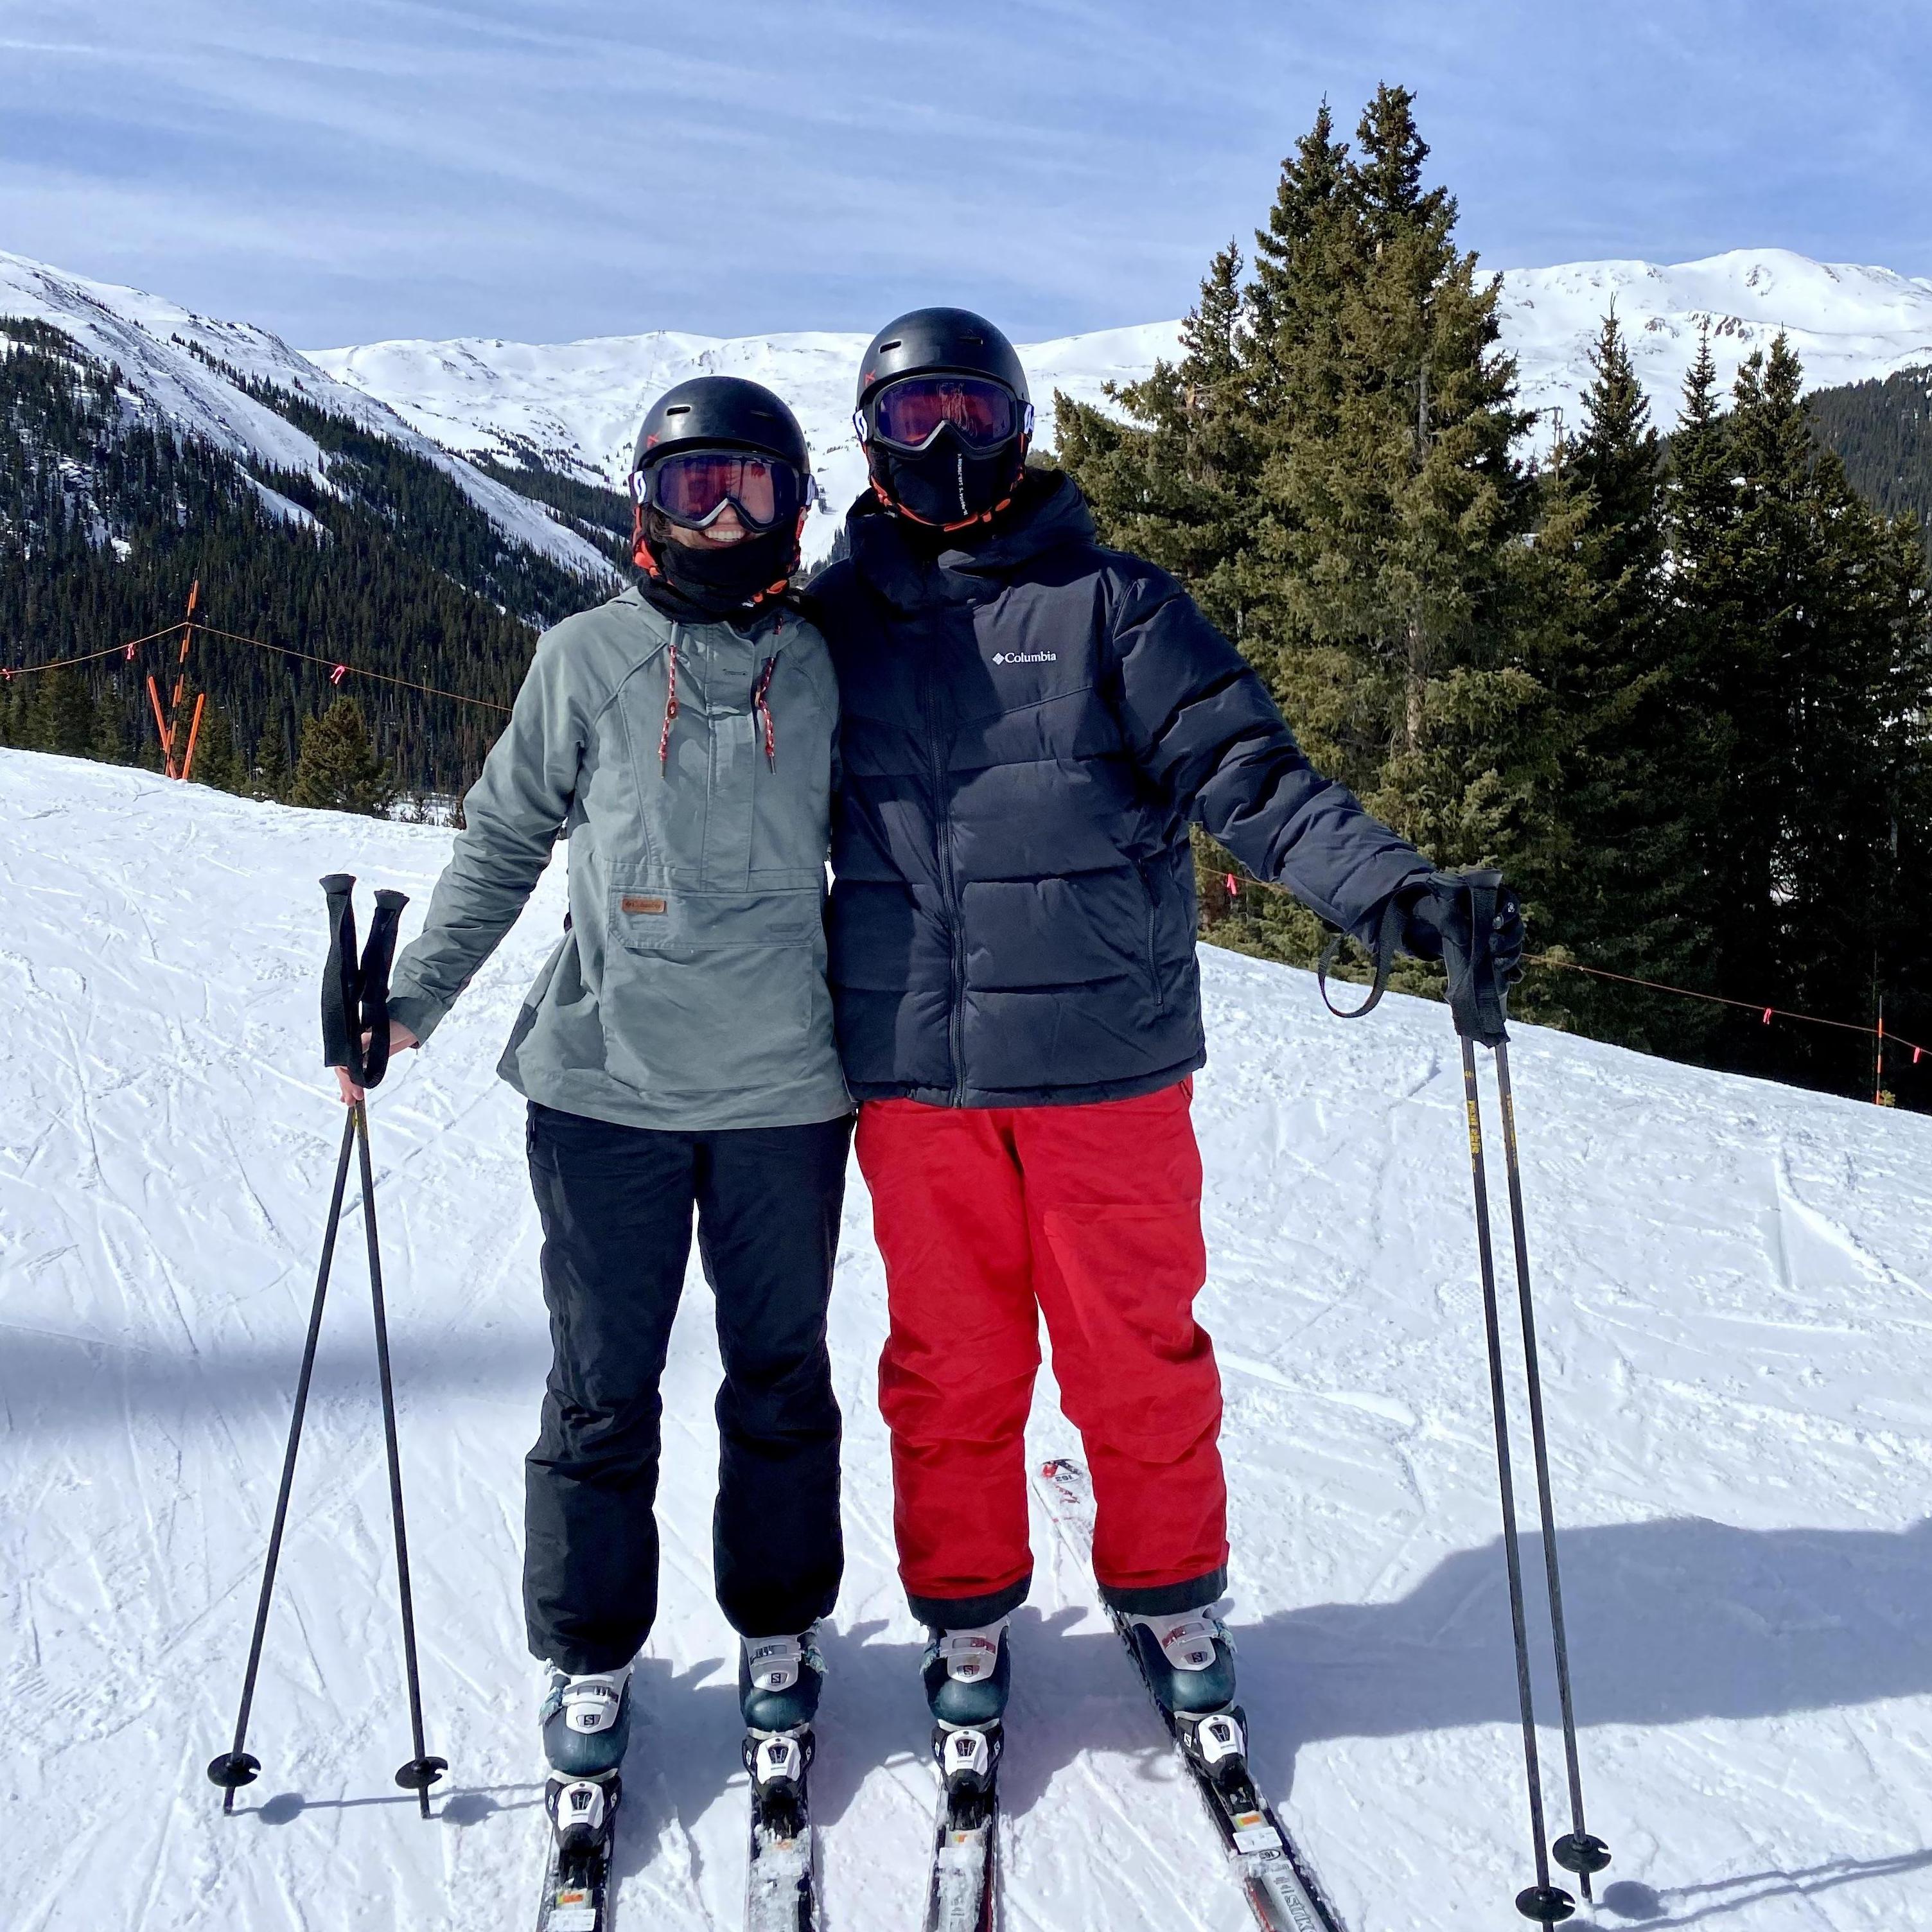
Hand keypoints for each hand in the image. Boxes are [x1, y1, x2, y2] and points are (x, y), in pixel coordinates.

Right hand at [336, 1020, 418, 1104]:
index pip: (343, 1065)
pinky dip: (356, 1083)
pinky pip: (359, 1073)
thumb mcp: (377, 1035)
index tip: (356, 1093)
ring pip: (350, 1073)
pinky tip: (354, 1094)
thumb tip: (351, 1057)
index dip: (348, 1080)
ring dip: (348, 1088)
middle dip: (347, 1087)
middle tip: (351, 1101)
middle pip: (345, 1071)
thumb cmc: (395, 1027)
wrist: (410, 1024)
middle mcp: (354, 1048)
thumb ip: (363, 1045)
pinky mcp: (370, 1059)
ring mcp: (361, 1054)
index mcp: (351, 1042)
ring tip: (349, 1102)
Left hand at [1397, 872, 1524, 980]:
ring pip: (1515, 948)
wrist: (1437, 925)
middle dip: (1508, 940)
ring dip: (1510, 957)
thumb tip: (1464, 940)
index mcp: (1495, 900)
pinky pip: (1513, 966)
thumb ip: (1451, 919)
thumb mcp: (1442, 910)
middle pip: (1517, 929)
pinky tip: (1511, 978)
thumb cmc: (1443, 911)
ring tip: (1497, 964)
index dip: (1507, 913)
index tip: (1495, 923)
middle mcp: (1504, 920)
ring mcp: (1503, 940)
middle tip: (1492, 946)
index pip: (1511, 903)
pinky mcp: (1498, 957)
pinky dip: (1514, 973)